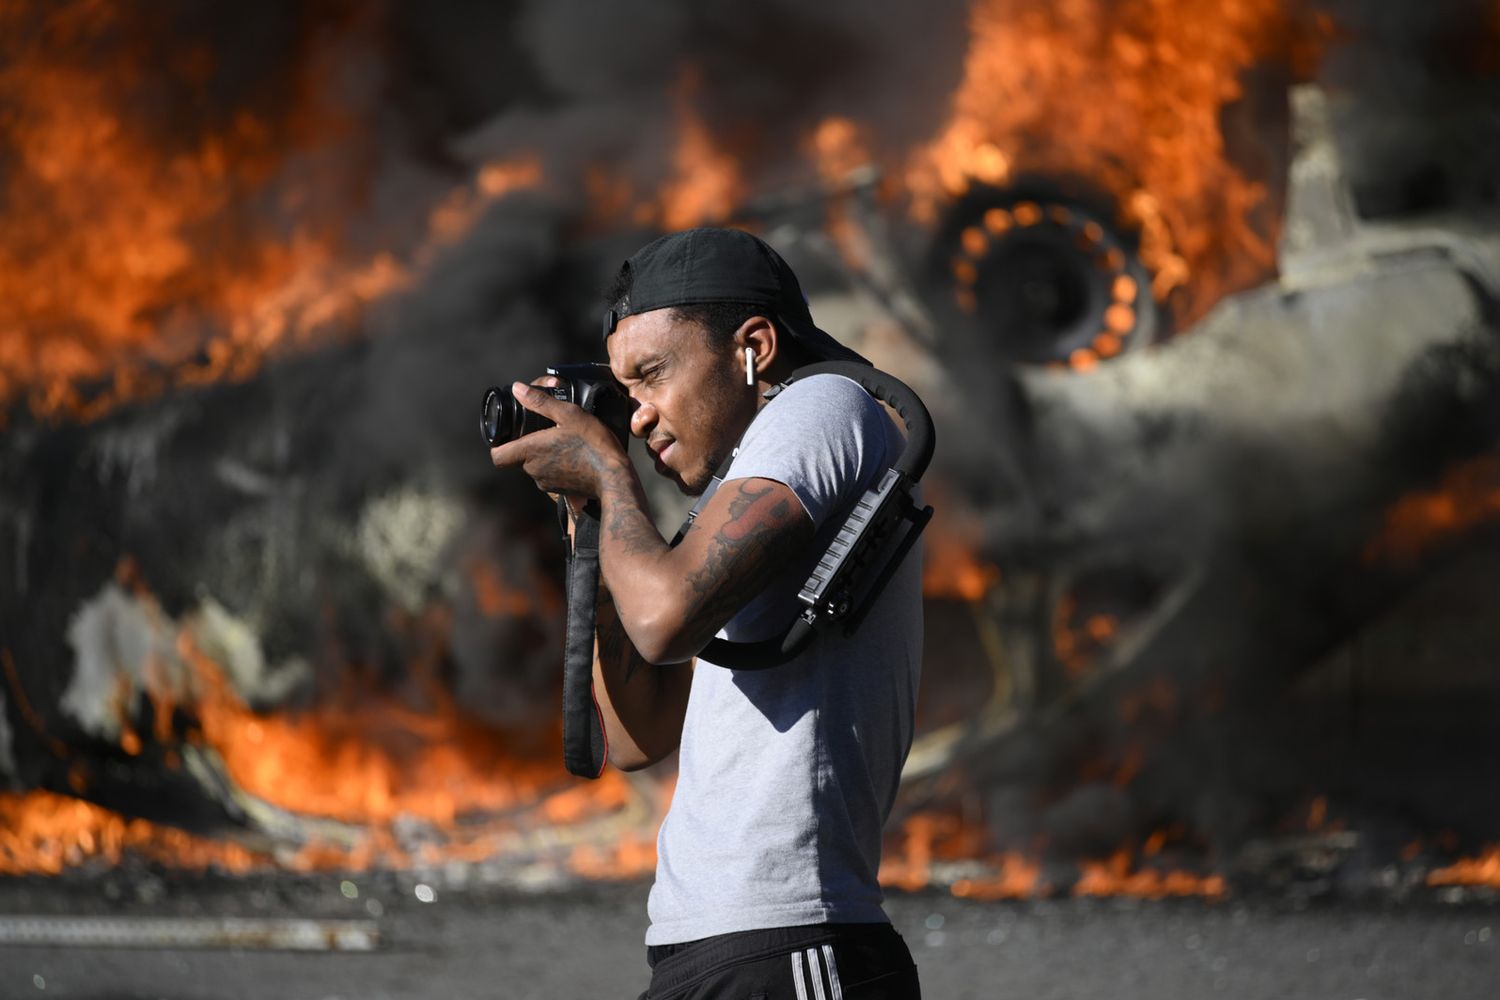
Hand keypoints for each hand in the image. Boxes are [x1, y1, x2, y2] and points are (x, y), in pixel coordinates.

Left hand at [489, 381, 627, 502]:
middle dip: (527, 445)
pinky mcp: (559, 491)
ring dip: (543, 455)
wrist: (614, 478)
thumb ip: (540, 401)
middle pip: (518, 458)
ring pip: (534, 467)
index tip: (509, 435)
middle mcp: (533, 470)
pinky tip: (573, 456)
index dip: (499, 445)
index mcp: (530, 451)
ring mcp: (546, 483)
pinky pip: (549, 476)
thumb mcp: (569, 414)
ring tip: (563, 442)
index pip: (497, 455)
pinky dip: (556, 466)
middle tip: (545, 431)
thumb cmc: (593, 444)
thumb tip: (517, 388)